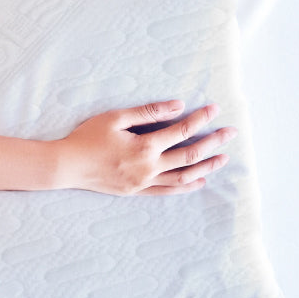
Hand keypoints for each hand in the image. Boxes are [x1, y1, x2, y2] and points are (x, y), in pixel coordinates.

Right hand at [56, 100, 236, 195]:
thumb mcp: (116, 117)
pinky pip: (168, 191)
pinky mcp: (137, 191)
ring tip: (222, 158)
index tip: (214, 109)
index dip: (200, 119)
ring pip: (183, 176)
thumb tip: (178, 106)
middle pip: (189, 155)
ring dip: (206, 166)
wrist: (67, 165)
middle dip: (213, 143)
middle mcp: (149, 167)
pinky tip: (198, 180)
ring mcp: (144, 182)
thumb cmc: (87, 137)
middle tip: (231, 133)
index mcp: (145, 146)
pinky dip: (186, 186)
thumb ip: (149, 112)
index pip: (181, 131)